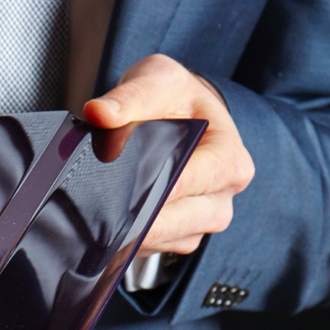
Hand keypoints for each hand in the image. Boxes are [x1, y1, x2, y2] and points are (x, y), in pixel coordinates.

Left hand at [83, 54, 253, 255]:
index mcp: (230, 158)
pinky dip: (134, 240)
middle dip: (147, 218)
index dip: (163, 187)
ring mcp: (203, 220)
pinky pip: (158, 248)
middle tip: (108, 217)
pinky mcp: (181, 235)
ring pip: (171, 238)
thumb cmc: (176, 99)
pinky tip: (112, 228)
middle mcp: (223, 195)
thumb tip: (100, 113)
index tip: (130, 194)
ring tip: (105, 222)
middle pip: (187, 219)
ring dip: (138, 234)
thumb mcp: (158, 80)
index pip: (197, 180)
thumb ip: (131, 96)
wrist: (179, 115)